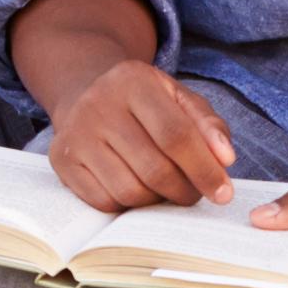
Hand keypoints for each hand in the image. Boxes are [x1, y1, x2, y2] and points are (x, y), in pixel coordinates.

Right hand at [47, 54, 237, 212]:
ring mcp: (76, 135)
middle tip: (196, 194)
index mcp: (132, 81)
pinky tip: (139, 190)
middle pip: (154, 168)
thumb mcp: (177, 98)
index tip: (223, 192)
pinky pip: (105, 202)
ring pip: (130, 191)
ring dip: (158, 201)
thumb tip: (225, 160)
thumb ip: (207, 124)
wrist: (85, 91)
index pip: (176, 135)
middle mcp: (98, 105)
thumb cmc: (142, 101)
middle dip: (184, 190)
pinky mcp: (62, 162)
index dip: (204, 169)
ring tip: (168, 190)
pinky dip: (130, 206)